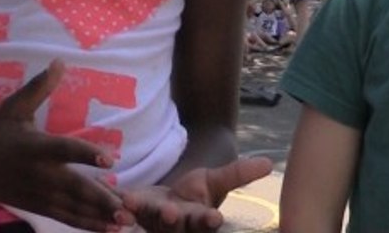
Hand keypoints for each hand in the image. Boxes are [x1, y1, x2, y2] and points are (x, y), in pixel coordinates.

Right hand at [0, 60, 124, 230]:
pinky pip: (65, 217)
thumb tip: (60, 62)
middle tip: (126, 207)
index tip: (110, 159)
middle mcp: (38, 173)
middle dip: (101, 198)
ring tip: (126, 222)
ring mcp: (38, 194)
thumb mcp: (13, 106)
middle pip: (74, 187)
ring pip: (73, 207)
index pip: (64, 150)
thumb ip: (38, 87)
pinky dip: (86, 224)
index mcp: (34, 146)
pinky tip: (108, 229)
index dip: (87, 154)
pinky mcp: (38, 206)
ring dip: (100, 216)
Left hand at [123, 157, 272, 232]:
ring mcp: (155, 224)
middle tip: (170, 213)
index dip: (209, 221)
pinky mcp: (136, 216)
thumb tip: (269, 162)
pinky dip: (124, 208)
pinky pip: (129, 214)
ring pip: (149, 221)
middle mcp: (178, 226)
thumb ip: (239, 173)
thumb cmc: (195, 193)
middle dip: (173, 221)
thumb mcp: (216, 180)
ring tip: (134, 204)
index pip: (207, 223)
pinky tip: (120, 201)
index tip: (215, 217)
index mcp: (200, 220)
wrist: (167, 197)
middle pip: (177, 226)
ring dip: (143, 213)